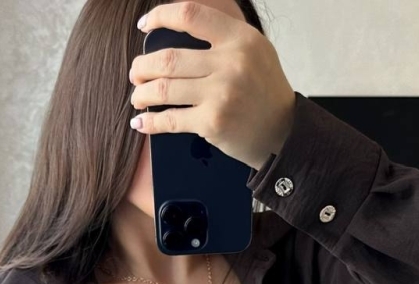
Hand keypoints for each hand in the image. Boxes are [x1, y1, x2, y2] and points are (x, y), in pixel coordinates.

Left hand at [129, 2, 296, 170]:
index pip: (190, 15)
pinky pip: (170, 119)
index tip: (144, 26)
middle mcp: (231, 63)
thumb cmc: (264, 92)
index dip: (160, 16)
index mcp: (240, 38)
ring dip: (142, 94)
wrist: (282, 133)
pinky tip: (141, 122)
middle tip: (136, 73)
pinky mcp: (212, 122)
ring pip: (164, 88)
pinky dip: (150, 122)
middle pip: (168, 58)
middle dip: (142, 67)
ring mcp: (221, 94)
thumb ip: (222, 37)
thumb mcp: (254, 51)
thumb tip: (175, 29)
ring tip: (137, 96)